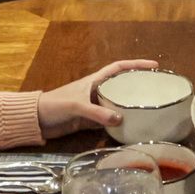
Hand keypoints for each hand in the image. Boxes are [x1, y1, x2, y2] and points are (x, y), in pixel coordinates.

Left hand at [35, 58, 156, 137]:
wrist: (37, 120)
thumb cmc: (55, 105)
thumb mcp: (76, 106)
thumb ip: (96, 112)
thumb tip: (119, 119)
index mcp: (95, 81)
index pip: (119, 68)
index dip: (136, 64)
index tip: (154, 66)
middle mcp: (97, 92)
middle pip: (122, 86)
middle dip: (138, 87)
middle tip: (157, 91)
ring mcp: (95, 107)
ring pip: (118, 105)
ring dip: (130, 108)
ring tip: (149, 111)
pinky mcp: (91, 122)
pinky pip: (110, 122)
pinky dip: (120, 125)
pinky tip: (131, 128)